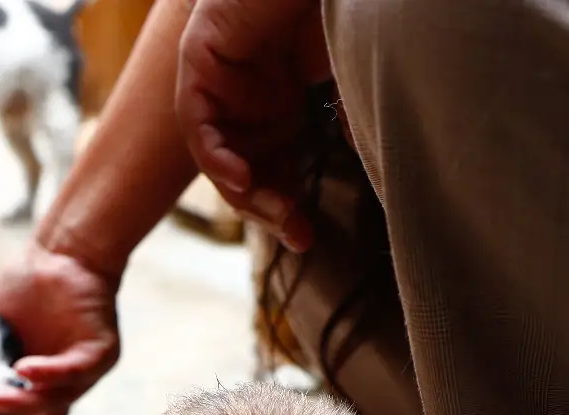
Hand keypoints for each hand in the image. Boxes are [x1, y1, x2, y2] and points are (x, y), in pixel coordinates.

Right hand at [0, 242, 122, 414]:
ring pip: (58, 396)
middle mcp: (65, 383)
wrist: (61, 253)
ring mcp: (85, 371)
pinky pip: (76, 369)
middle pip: (43, 414)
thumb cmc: (27, 287)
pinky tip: (25, 369)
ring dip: (26, 399)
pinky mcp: (101, 353)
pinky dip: (50, 372)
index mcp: (41, 382)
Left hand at [176, 0, 330, 251]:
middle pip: (246, 167)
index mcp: (281, 100)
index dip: (287, 204)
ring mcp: (222, 79)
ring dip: (242, 191)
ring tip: (274, 210)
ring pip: (219, 153)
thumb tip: (372, 163)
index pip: (273, 165)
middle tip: (297, 234)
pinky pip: (197, 121)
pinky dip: (215, 153)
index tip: (308, 237)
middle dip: (268, 207)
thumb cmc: (349, 9)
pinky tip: (238, 177)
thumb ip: (352, 117)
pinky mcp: (200, 57)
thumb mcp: (355, 75)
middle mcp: (248, 95)